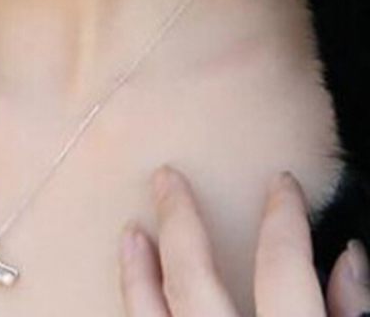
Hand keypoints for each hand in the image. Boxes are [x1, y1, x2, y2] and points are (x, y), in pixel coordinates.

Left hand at [117, 165, 369, 316]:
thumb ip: (349, 313)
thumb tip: (349, 257)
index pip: (282, 268)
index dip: (285, 219)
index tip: (281, 181)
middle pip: (192, 278)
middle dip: (179, 222)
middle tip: (166, 175)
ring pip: (149, 315)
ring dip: (136, 271)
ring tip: (131, 229)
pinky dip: (135, 305)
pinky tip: (133, 285)